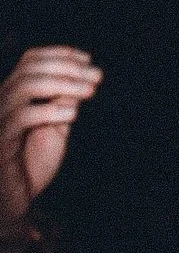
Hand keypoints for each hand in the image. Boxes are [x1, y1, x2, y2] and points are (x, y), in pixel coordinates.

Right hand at [0, 44, 102, 229]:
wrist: (13, 199)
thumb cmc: (32, 164)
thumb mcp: (55, 128)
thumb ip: (65, 103)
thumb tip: (85, 76)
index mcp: (14, 96)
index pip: (30, 60)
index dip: (59, 54)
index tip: (88, 59)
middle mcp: (2, 102)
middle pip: (29, 68)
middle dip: (66, 67)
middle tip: (95, 76)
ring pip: (25, 86)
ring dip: (62, 84)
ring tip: (89, 91)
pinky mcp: (0, 141)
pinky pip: (22, 117)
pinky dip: (50, 111)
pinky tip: (72, 115)